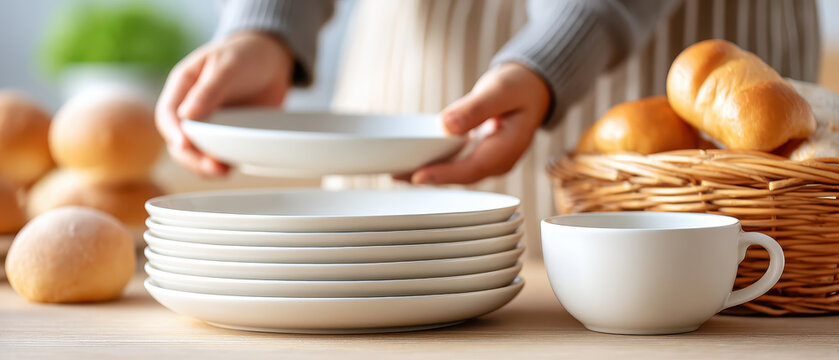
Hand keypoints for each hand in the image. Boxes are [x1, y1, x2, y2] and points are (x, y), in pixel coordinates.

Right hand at [155, 31, 294, 175]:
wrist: (272, 60)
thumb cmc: (245, 54)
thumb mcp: (227, 66)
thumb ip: (208, 90)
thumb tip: (186, 115)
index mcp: (182, 87)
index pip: (168, 115)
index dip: (173, 132)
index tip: (184, 145)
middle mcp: (190, 110)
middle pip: (179, 142)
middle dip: (192, 157)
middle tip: (213, 166)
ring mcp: (208, 125)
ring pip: (197, 154)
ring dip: (206, 167)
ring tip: (225, 171)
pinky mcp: (226, 136)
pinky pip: (218, 156)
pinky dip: (223, 165)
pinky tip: (234, 167)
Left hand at [408, 62, 550, 184]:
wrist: (532, 89)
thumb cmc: (518, 86)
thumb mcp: (499, 90)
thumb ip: (475, 108)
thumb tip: (447, 125)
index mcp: (508, 148)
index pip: (472, 168)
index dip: (444, 175)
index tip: (417, 177)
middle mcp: (499, 162)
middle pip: (461, 177)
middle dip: (429, 178)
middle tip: (396, 176)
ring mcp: (491, 162)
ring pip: (457, 174)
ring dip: (430, 173)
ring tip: (398, 172)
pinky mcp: (481, 157)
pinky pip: (457, 165)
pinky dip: (438, 164)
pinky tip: (416, 162)